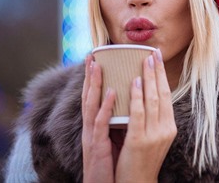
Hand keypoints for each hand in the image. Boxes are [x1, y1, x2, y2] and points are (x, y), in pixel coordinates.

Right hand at [82, 54, 116, 182]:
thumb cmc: (112, 164)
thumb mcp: (115, 138)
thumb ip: (118, 120)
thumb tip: (129, 103)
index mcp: (97, 125)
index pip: (95, 96)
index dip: (95, 78)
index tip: (98, 58)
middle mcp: (92, 127)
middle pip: (90, 95)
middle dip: (91, 74)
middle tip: (92, 53)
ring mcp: (92, 136)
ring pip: (91, 105)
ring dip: (95, 83)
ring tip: (98, 65)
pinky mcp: (97, 145)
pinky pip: (101, 123)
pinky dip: (106, 106)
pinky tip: (112, 92)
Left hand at [115, 49, 176, 181]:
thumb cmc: (140, 161)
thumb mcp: (152, 138)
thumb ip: (151, 119)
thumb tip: (144, 95)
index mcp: (169, 127)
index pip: (167, 95)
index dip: (162, 76)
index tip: (158, 58)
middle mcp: (165, 128)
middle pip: (162, 93)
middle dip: (157, 71)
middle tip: (152, 52)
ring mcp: (154, 135)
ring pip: (153, 99)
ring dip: (148, 77)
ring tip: (144, 60)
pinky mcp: (139, 140)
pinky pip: (139, 113)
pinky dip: (137, 95)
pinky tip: (133, 82)